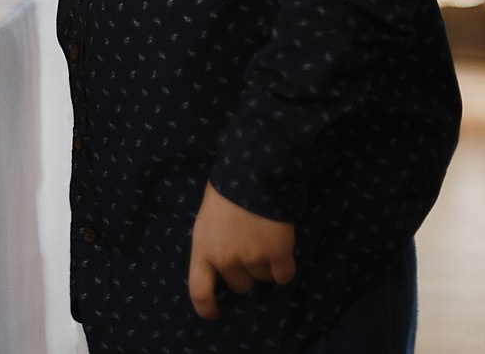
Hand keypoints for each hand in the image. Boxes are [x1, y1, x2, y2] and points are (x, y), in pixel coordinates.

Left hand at [186, 183, 296, 320]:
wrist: (254, 171)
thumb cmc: (227, 184)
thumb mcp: (209, 214)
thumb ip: (214, 238)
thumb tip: (225, 252)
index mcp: (203, 248)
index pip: (199, 290)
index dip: (206, 307)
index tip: (213, 313)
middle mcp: (226, 260)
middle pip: (238, 285)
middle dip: (245, 272)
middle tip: (251, 249)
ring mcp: (252, 259)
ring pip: (263, 279)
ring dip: (266, 265)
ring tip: (266, 238)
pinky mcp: (278, 255)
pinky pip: (284, 275)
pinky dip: (285, 266)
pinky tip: (283, 249)